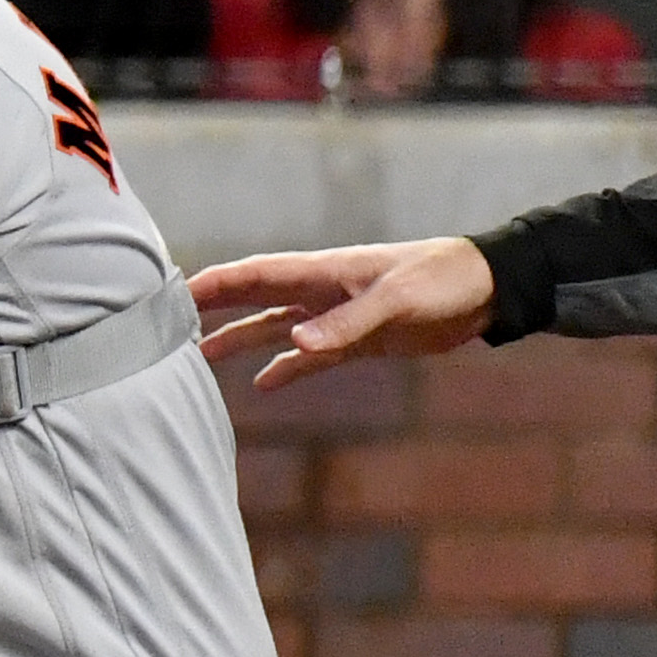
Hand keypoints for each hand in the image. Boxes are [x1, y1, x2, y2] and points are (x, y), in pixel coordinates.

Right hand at [191, 236, 497, 384]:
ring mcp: (336, 316)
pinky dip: (286, 367)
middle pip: (254, 299)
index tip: (174, 293)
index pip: (254, 275)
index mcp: (321, 273)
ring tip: (202, 357)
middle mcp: (319, 293)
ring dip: (241, 339)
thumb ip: (345, 323)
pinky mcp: (358, 340)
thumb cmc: (441, 281)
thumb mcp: (396, 301)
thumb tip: (295, 344)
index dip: (214, 283)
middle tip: (170, 322)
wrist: (486, 291)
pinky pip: (310, 355)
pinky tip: (264, 383)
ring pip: (275, 328)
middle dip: (214, 308)